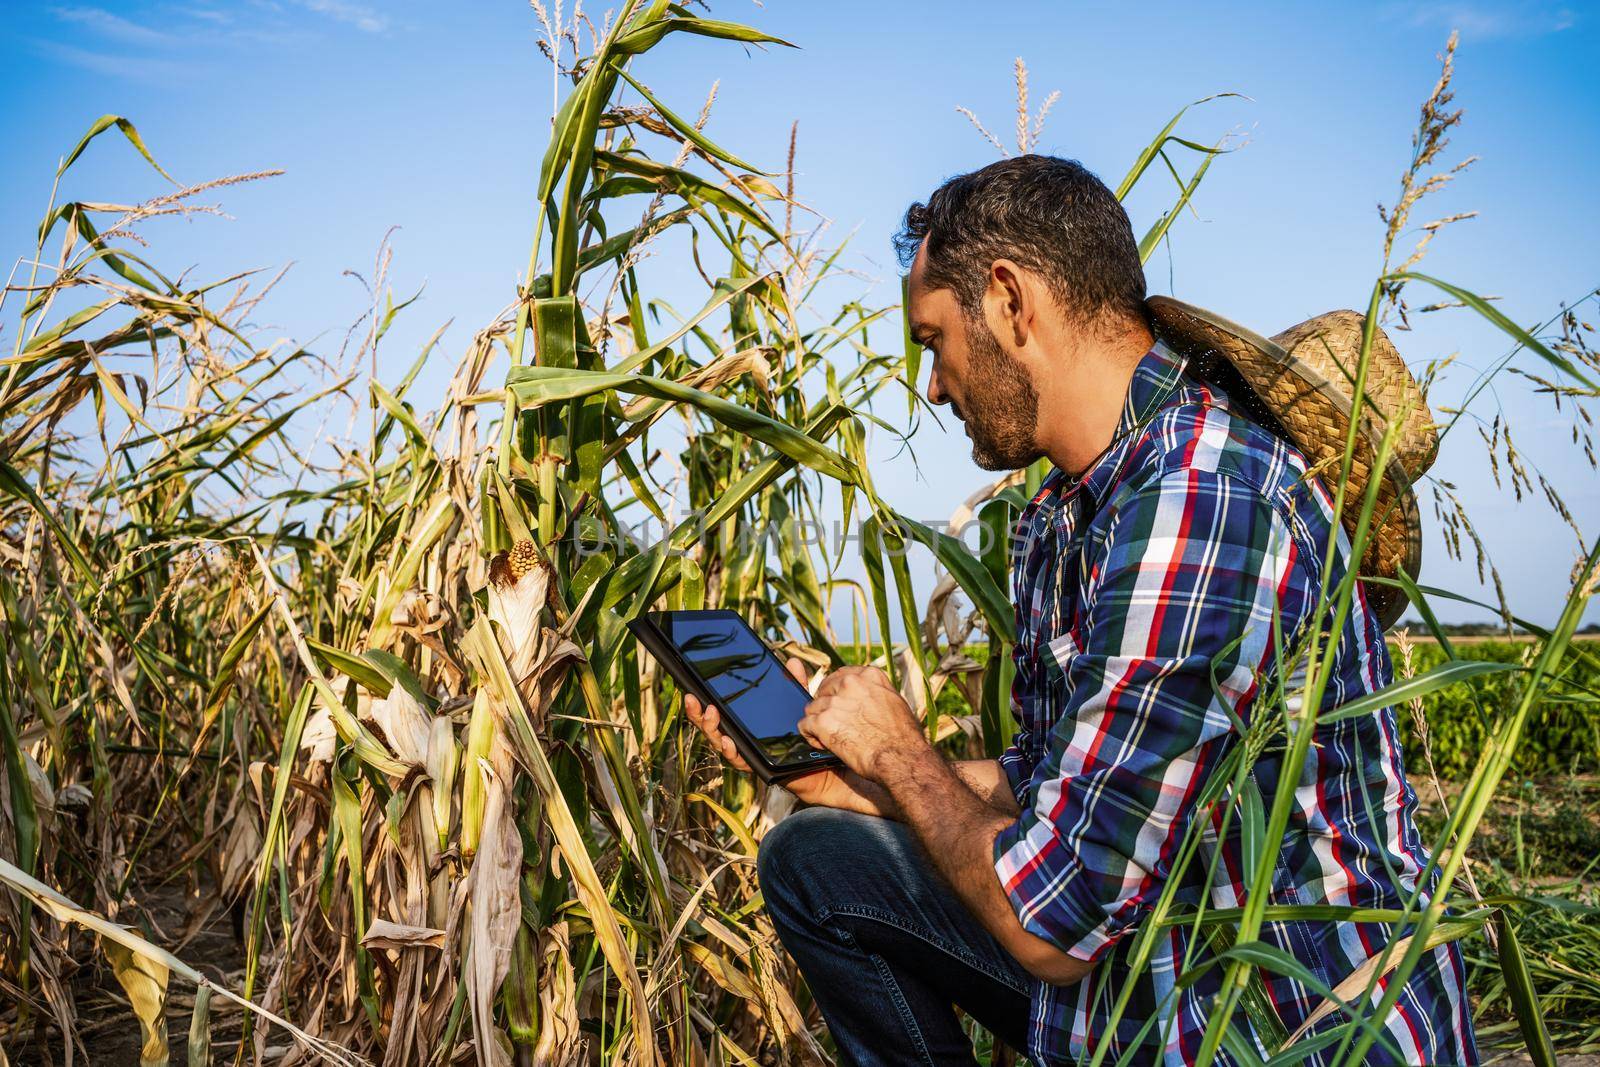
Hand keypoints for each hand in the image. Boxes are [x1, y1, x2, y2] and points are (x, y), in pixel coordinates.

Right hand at [683, 657, 868, 809]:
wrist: (830, 767)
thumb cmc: (814, 738)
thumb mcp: (804, 707)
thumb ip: (796, 687)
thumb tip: (793, 663)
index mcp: (750, 725)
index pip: (722, 713)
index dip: (705, 703)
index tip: (695, 688)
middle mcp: (745, 741)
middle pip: (714, 728)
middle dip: (699, 714)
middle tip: (693, 698)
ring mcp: (751, 756)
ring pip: (722, 744)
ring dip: (713, 729)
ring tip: (710, 714)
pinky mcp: (761, 769)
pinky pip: (742, 761)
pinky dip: (733, 750)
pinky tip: (730, 740)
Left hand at [800, 665, 929, 782]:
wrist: (901, 759)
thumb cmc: (904, 738)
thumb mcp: (895, 704)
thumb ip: (876, 694)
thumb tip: (870, 697)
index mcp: (869, 676)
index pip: (841, 677)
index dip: (837, 693)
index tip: (840, 705)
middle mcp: (850, 683)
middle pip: (823, 691)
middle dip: (826, 707)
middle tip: (835, 725)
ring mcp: (835, 701)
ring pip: (812, 708)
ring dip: (818, 723)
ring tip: (830, 738)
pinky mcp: (823, 721)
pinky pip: (805, 725)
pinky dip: (811, 737)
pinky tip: (823, 744)